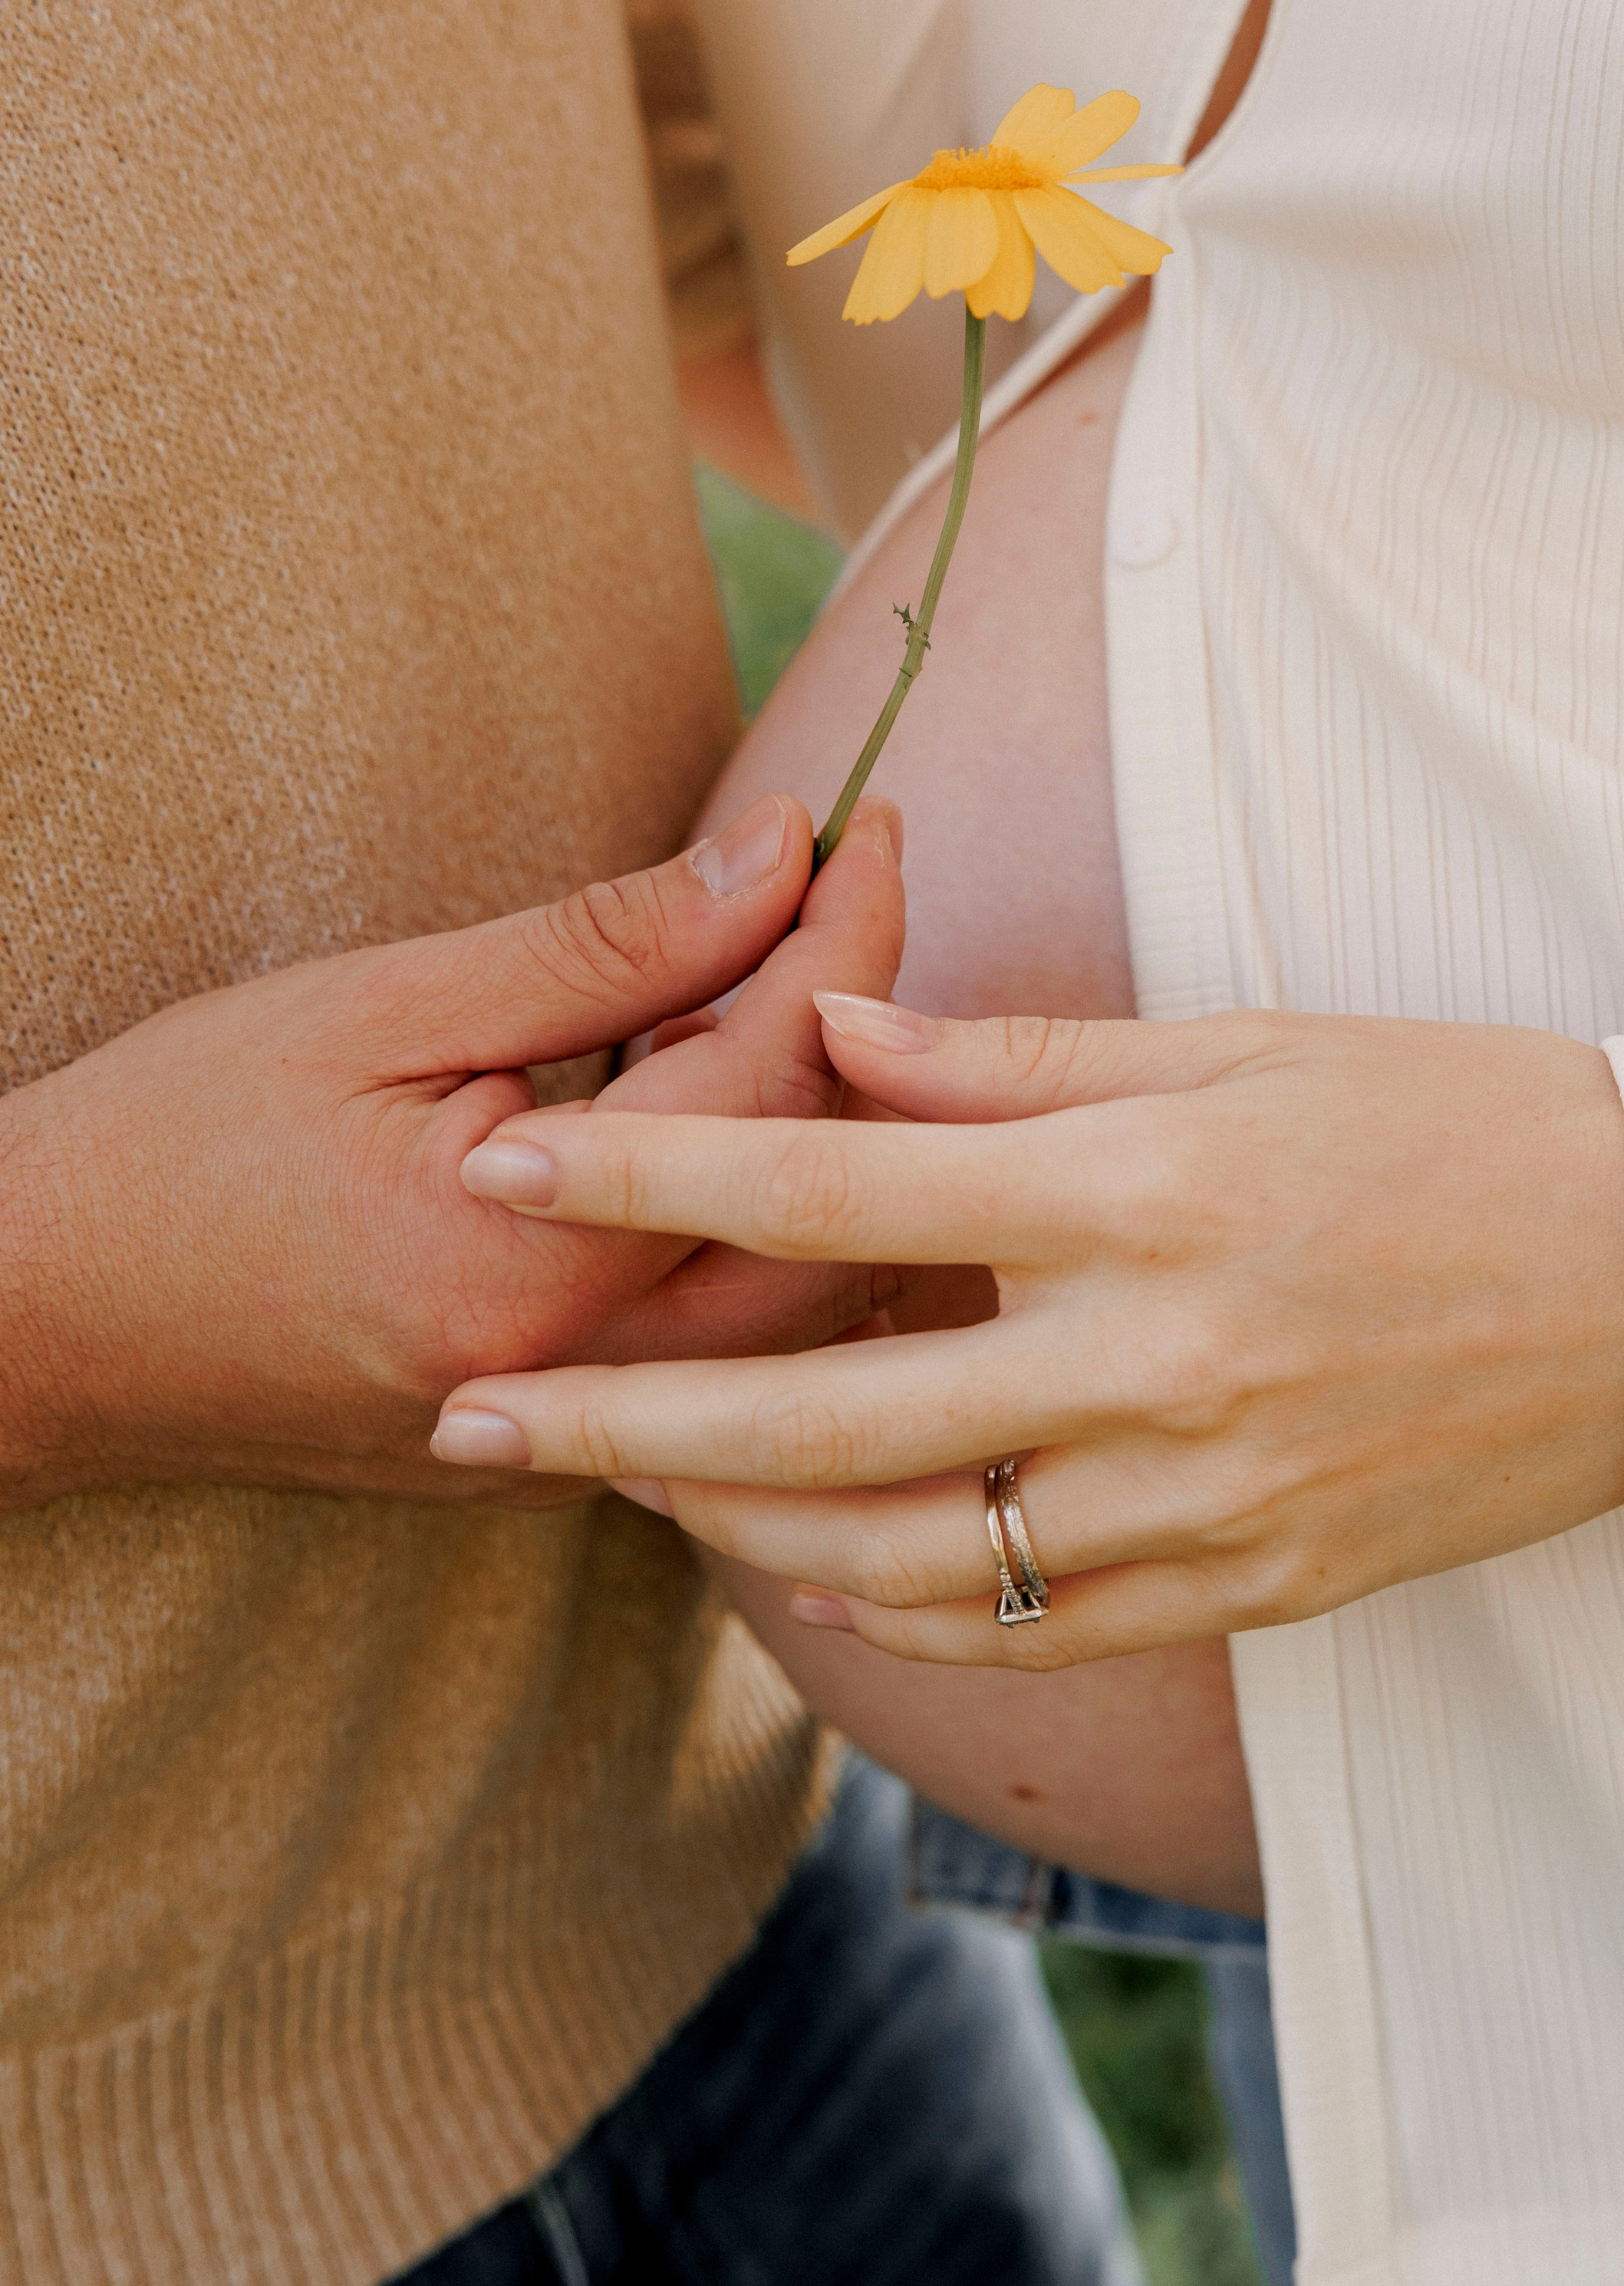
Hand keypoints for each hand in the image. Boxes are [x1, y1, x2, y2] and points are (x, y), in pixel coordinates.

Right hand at [0, 796, 902, 1511]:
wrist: (36, 1318)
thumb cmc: (176, 1142)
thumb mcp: (384, 1009)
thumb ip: (601, 946)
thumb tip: (775, 857)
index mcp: (531, 1258)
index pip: (773, 1081)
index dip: (844, 936)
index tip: (866, 825)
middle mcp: (581, 1382)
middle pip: (838, 1212)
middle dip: (877, 1039)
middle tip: (850, 902)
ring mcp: (578, 1442)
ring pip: (810, 1306)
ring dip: (840, 1148)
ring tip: (792, 1004)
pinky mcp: (562, 1460)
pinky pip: (735, 1357)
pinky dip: (772, 1235)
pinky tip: (732, 1130)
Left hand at [432, 999, 1623, 1658]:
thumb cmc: (1454, 1122)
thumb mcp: (1244, 1043)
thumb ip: (1021, 1060)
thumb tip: (835, 1039)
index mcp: (1144, 1187)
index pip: (840, 1177)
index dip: (650, 1171)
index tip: (503, 1161)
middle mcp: (1155, 1357)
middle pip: (825, 1410)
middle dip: (617, 1419)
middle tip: (466, 1420)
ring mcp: (1203, 1496)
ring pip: (905, 1549)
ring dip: (732, 1524)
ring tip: (620, 1487)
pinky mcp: (1249, 1584)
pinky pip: (1027, 1622)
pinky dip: (892, 1600)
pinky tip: (802, 1562)